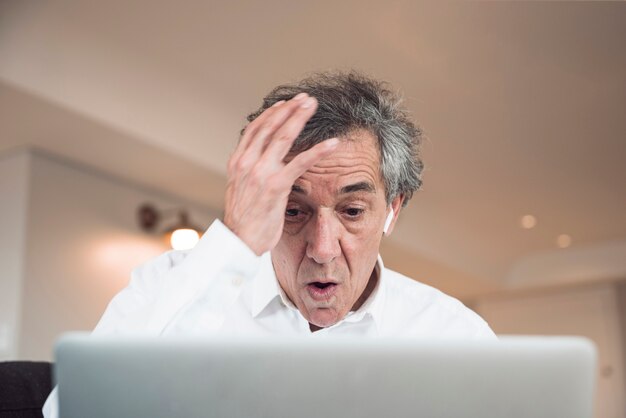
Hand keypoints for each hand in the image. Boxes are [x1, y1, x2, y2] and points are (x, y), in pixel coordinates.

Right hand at [224, 93, 338, 254]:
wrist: (238, 242)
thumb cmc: (244, 220)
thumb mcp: (241, 190)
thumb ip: (250, 173)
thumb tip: (262, 162)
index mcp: (237, 162)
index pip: (255, 129)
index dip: (271, 114)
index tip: (284, 104)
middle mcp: (247, 162)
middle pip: (270, 126)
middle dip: (289, 109)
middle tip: (305, 98)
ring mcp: (261, 172)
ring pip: (283, 137)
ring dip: (300, 118)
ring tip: (314, 106)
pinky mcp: (276, 185)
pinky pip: (301, 162)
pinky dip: (318, 151)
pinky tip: (332, 143)